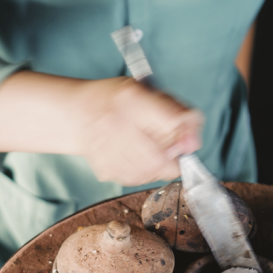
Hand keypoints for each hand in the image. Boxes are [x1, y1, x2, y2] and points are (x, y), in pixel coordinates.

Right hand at [76, 78, 202, 186]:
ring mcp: (107, 149)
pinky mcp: (104, 168)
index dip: (184, 133)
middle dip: (172, 158)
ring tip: (151, 152)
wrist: (79, 113)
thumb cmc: (117, 101)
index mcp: (131, 99)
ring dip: (158, 167)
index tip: (185, 136)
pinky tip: (137, 159)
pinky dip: (143, 173)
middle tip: (169, 150)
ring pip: (149, 172)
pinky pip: (136, 180)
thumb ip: (177, 112)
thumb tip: (193, 143)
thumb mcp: (149, 92)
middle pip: (160, 156)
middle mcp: (116, 124)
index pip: (172, 122)